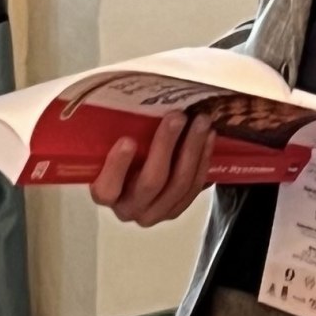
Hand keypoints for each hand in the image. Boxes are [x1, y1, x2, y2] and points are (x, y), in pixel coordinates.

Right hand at [89, 112, 215, 227]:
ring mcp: (157, 213)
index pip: (107, 188)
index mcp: (105, 195)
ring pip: (179, 184)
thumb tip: (132, 103)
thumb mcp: (111, 147)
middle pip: (151, 182)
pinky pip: (195, 185)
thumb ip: (116, 136)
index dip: (117, 167)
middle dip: (166, 145)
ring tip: (201, 121)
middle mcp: (129, 209)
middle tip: (177, 116)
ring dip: (193, 149)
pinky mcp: (178, 208)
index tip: (127, 140)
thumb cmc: (123, 154)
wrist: (138, 176)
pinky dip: (203, 158)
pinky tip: (209, 135)